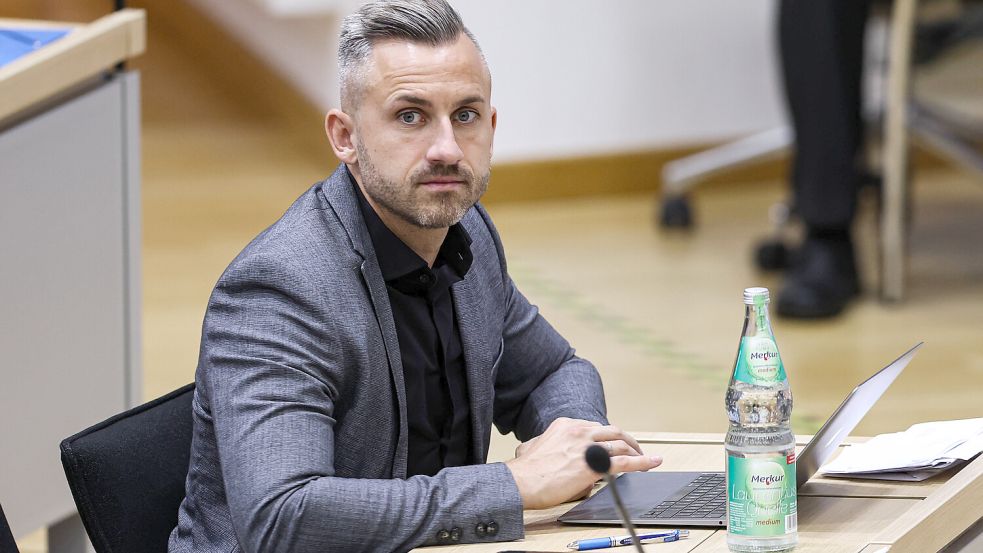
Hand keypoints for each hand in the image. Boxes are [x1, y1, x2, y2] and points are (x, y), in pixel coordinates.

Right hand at [504, 417, 661, 509]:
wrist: (521, 482)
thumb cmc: (525, 471)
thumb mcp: (531, 446)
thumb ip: (541, 442)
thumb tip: (539, 447)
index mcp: (566, 426)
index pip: (595, 427)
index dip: (608, 437)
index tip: (613, 443)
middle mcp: (580, 432)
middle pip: (613, 432)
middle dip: (627, 440)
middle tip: (635, 448)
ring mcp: (589, 447)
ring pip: (621, 444)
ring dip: (637, 451)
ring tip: (645, 458)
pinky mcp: (595, 466)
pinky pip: (625, 462)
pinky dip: (644, 461)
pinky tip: (653, 462)